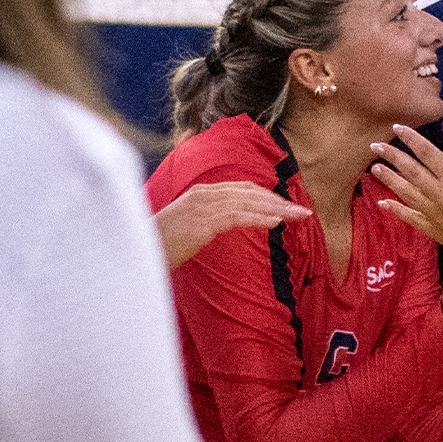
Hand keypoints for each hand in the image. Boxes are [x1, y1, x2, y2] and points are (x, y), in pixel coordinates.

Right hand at [155, 181, 310, 267]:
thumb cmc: (161, 243)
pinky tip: (277, 223)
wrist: (138, 252)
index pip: (243, 189)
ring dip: (277, 210)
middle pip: (250, 192)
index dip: (268, 196)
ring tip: (298, 217)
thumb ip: (209, 219)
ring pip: (249, 203)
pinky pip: (238, 217)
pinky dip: (260, 218)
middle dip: (279, 201)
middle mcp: (204, 194)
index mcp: (201, 192)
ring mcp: (203, 206)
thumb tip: (229, 221)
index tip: (287, 206)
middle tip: (303, 211)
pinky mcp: (202, 222)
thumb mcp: (188, 225)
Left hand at [370, 124, 442, 257]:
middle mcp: (441, 195)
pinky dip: (396, 210)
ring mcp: (436, 215)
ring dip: (389, 179)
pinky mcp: (437, 231)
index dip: (410, 138)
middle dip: (391, 156)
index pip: (426, 152)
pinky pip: (411, 218)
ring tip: (375, 168)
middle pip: (410, 171)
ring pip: (406, 193)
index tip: (396, 127)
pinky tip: (383, 202)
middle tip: (375, 146)